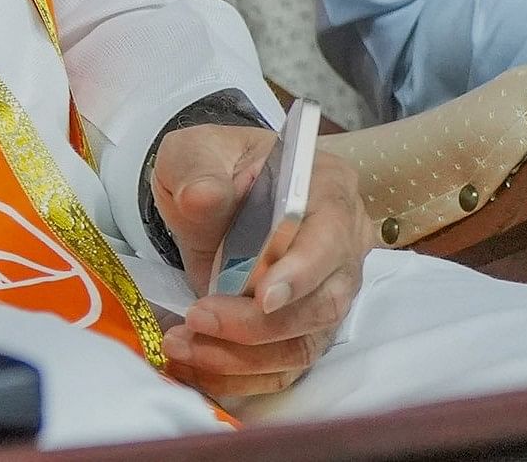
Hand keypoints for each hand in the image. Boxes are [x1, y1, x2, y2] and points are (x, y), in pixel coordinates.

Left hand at [151, 123, 370, 404]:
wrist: (208, 191)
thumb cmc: (214, 166)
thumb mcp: (196, 152)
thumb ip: (200, 172)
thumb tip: (203, 196)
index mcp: (328, 188)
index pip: (330, 237)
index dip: (302, 272)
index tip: (263, 296)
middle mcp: (343, 245)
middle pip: (323, 302)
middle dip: (258, 322)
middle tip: (198, 318)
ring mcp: (328, 291)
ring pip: (304, 342)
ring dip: (242, 355)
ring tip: (183, 343)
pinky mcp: (304, 326)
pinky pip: (284, 366)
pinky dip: (240, 373)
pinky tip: (197, 365)